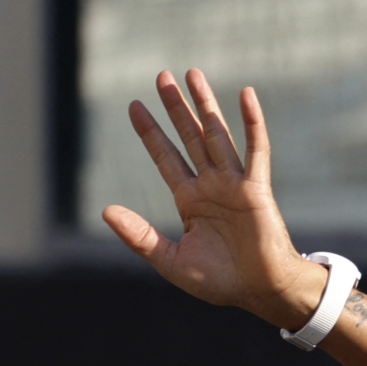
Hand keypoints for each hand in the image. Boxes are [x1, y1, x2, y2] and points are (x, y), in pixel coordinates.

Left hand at [103, 69, 325, 329]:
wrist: (261, 291)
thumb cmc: (222, 282)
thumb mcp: (172, 261)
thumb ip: (139, 236)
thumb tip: (105, 209)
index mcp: (191, 202)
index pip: (166, 158)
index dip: (150, 133)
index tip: (134, 107)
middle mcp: (212, 187)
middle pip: (189, 137)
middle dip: (176, 108)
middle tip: (162, 76)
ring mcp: (235, 184)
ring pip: (217, 135)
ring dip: (205, 105)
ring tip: (192, 74)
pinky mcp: (258, 188)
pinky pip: (256, 150)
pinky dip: (252, 122)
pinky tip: (245, 95)